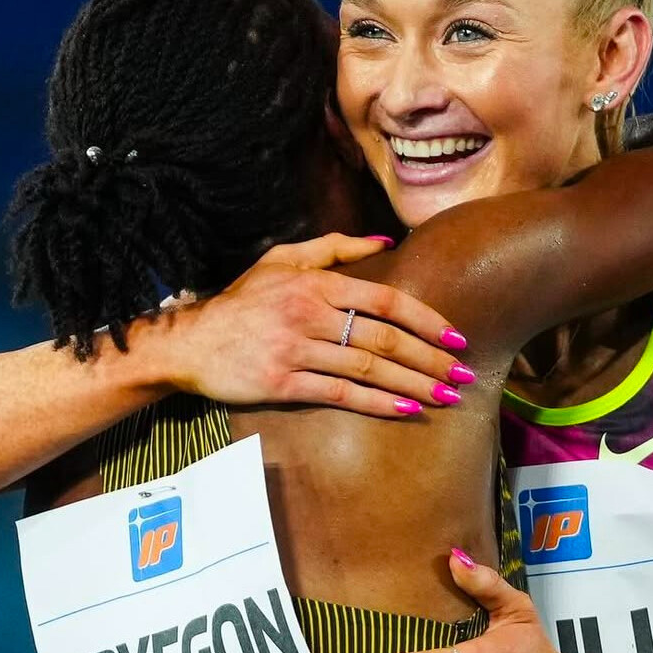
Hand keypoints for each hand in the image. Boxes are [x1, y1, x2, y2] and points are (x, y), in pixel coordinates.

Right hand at [151, 234, 469, 417]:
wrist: (190, 342)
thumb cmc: (241, 302)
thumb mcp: (282, 260)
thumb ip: (334, 248)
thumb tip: (385, 243)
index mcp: (315, 283)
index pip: (385, 300)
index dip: (426, 319)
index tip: (456, 337)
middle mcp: (309, 314)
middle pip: (384, 338)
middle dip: (430, 358)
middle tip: (463, 374)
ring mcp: (296, 350)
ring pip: (368, 367)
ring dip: (413, 383)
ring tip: (446, 396)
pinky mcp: (283, 383)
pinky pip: (340, 393)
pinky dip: (377, 402)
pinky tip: (406, 409)